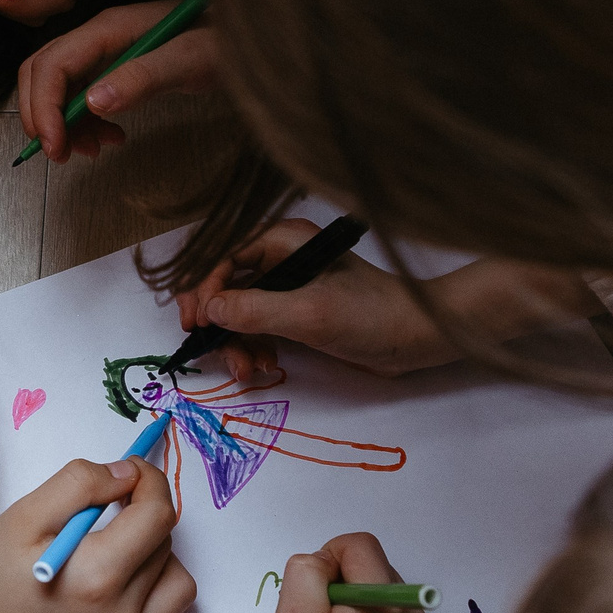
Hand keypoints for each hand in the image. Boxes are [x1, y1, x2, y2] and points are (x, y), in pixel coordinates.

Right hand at [0, 456, 195, 612]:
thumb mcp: (23, 516)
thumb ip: (80, 484)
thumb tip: (127, 475)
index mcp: (96, 576)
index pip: (158, 514)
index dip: (150, 481)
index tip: (130, 473)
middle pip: (166, 546)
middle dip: (145, 517)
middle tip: (110, 511)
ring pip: (180, 588)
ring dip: (160, 562)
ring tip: (121, 554)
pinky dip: (161, 610)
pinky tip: (128, 596)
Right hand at [14, 0, 222, 162]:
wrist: (244, 35)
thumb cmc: (223, 40)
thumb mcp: (190, 60)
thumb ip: (145, 77)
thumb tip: (96, 101)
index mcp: (109, 29)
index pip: (52, 65)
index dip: (44, 108)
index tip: (55, 147)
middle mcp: (100, 36)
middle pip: (43, 73)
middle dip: (44, 117)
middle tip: (62, 154)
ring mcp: (106, 51)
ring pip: (59, 88)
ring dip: (65, 124)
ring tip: (94, 149)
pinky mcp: (116, 67)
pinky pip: (82, 95)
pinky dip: (85, 122)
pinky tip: (111, 137)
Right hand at [178, 230, 602, 382]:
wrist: (416, 337)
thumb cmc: (371, 315)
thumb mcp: (308, 314)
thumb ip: (254, 311)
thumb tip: (208, 311)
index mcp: (284, 241)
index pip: (225, 258)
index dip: (204, 290)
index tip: (196, 324)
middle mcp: (283, 258)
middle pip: (227, 287)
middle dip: (219, 323)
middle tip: (209, 352)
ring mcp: (290, 287)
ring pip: (240, 312)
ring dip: (236, 343)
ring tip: (248, 371)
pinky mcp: (298, 312)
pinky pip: (260, 328)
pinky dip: (255, 349)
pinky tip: (265, 367)